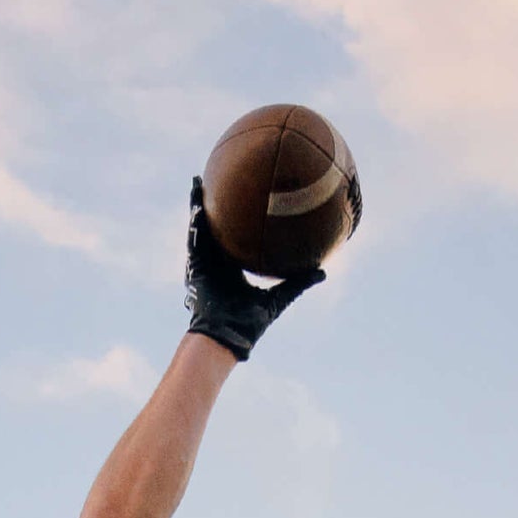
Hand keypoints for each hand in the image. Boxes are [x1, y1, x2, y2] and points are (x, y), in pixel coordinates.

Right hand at [182, 180, 321, 357]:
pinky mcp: (196, 266)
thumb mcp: (279, 298)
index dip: (235, 222)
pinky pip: (195, 239)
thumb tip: (323, 271)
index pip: (233, 240)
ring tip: (198, 182)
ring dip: (198, 206)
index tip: (242, 202)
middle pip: (214, 229)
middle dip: (213, 207)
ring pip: (201, 229)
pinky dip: (195, 221)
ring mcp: (204, 264)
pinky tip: (196, 202)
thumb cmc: (249, 324)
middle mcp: (216, 263)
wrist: (227, 336)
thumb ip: (298, 283)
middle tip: (217, 181)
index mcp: (231, 270)